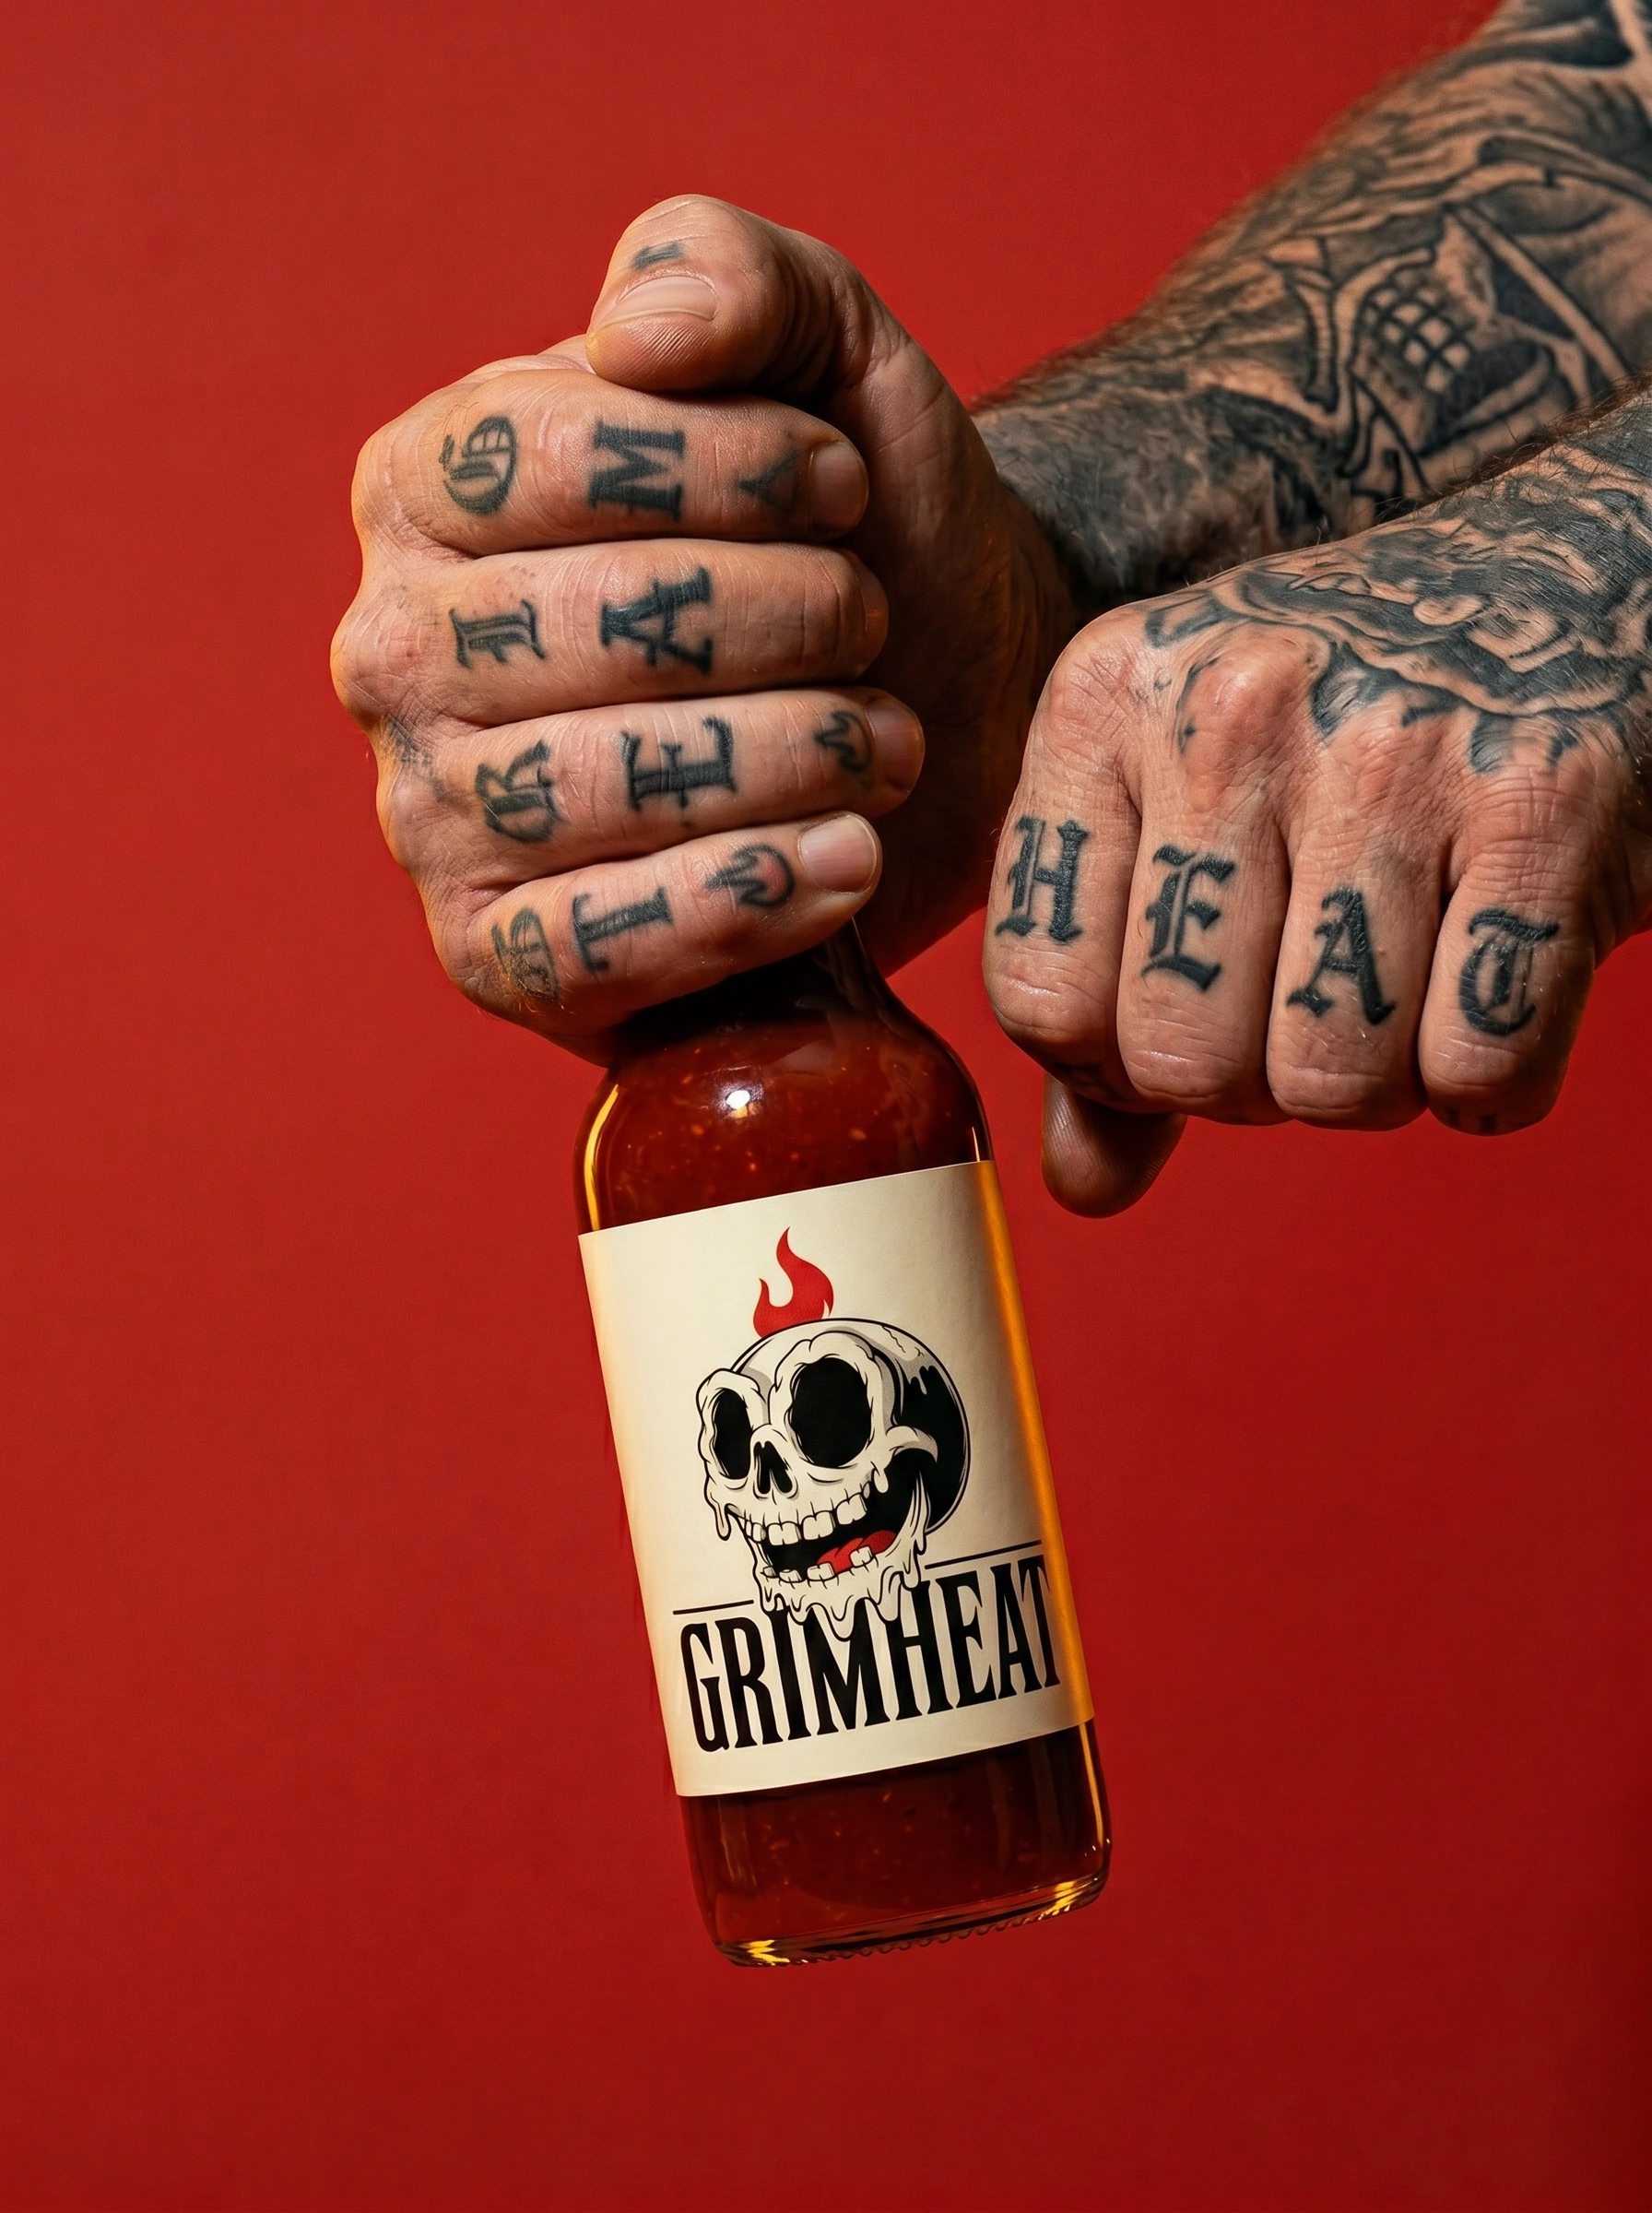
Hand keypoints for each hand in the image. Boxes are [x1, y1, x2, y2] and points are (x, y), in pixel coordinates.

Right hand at [331, 198, 1066, 1055]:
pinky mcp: (495, 954)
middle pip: (570, 631)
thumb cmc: (863, 528)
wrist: (950, 697)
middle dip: (776, 620)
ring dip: (783, 758)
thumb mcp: (825, 355)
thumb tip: (636, 330)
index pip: (533, 461)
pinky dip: (732, 907)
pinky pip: (578, 949)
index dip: (724, 468)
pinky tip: (848, 860)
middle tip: (871, 623)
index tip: (847, 485)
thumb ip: (734, 273)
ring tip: (890, 743)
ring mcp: (431, 815)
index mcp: (428, 487)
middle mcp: (398, 652)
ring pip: (582, 792)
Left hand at [982, 434, 1651, 1212]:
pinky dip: (1494, 1083)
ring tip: (1407, 978)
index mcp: (1109, 699)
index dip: (1113, 1057)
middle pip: (1181, 1066)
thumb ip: (1112, 991)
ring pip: (1329, 1085)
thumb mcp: (1190, 809)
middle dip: (1254, 1084)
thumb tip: (1083, 1185)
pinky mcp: (1548, 807)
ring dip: (1378, 1083)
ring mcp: (1392, 753)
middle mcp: (1232, 709)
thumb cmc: (1352, 724)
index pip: (1038, 999)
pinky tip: (1496, 980)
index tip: (1191, 1001)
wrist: (1585, 577)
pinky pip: (1478, 1073)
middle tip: (1317, 992)